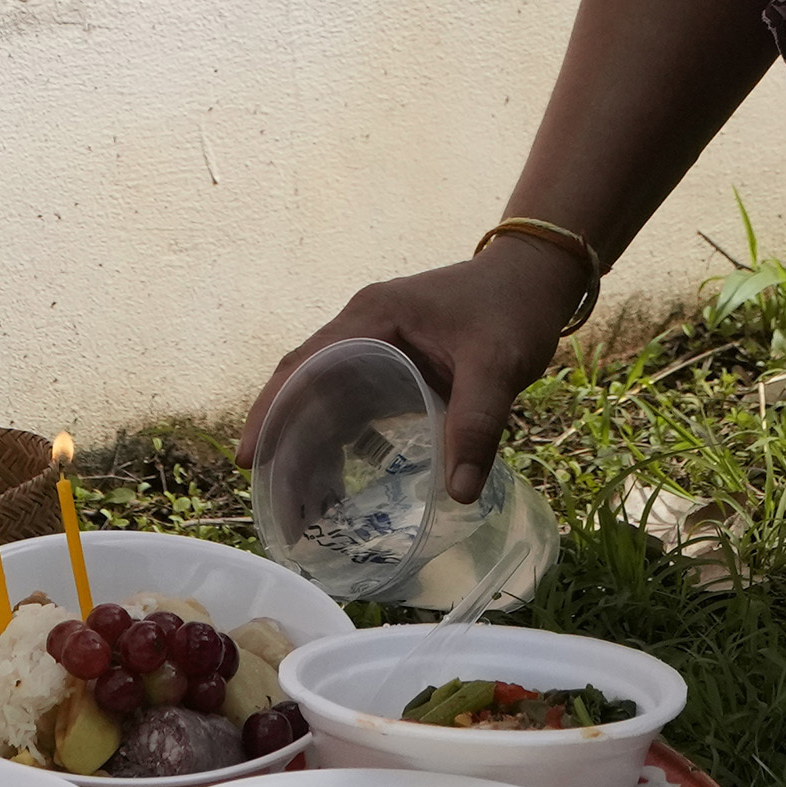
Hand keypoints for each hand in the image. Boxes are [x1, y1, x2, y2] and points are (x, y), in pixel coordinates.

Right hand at [245, 236, 581, 504]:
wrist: (536, 278)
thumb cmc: (513, 309)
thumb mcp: (498, 366)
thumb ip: (477, 424)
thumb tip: (458, 494)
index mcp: (372, 317)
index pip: (304, 365)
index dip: (272, 411)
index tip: (249, 458)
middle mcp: (360, 328)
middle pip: (303, 387)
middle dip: (283, 444)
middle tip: (276, 504)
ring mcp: (373, 346)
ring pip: (322, 401)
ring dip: (307, 449)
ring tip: (300, 508)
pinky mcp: (390, 365)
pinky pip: (349, 406)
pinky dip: (336, 444)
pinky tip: (335, 486)